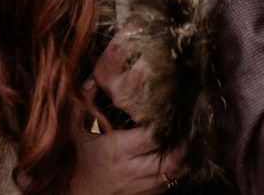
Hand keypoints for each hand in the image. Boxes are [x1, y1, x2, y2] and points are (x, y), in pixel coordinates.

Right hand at [74, 55, 186, 194]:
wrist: (73, 194)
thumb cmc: (77, 162)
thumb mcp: (75, 131)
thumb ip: (83, 104)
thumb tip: (92, 79)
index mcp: (118, 150)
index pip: (152, 137)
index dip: (166, 125)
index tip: (171, 111)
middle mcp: (132, 169)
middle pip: (171, 158)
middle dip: (184, 142)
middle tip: (190, 125)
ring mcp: (140, 186)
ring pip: (174, 173)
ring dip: (184, 157)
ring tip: (188, 140)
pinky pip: (169, 184)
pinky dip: (176, 171)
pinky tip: (177, 158)